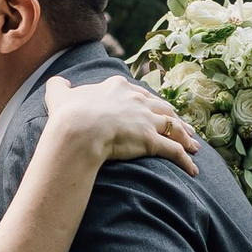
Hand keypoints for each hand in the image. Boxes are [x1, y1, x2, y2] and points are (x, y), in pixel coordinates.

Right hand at [40, 74, 198, 171]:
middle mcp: (137, 101)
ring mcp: (146, 120)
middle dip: (174, 117)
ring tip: (194, 146)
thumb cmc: (68, 114)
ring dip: (186, 137)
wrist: (77, 130)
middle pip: (163, 108)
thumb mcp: (60, 95)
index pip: (140, 93)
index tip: (154, 107)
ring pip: (173, 127)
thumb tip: (57, 81)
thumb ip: (59, 86)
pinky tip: (192, 170)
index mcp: (118, 87)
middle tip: (184, 126)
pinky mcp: (151, 140)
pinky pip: (174, 151)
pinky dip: (186, 160)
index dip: (149, 101)